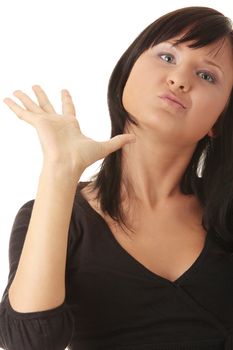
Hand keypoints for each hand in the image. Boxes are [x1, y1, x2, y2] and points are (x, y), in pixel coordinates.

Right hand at [3, 85, 135, 171]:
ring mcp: (46, 123)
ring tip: (16, 91)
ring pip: (33, 107)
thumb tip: (135, 139)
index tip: (64, 90)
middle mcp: (56, 123)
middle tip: (36, 86)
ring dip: (25, 99)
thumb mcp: (105, 146)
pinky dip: (15, 106)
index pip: (67, 109)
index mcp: (70, 126)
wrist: (68, 164)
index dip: (66, 100)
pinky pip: (24, 113)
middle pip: (47, 105)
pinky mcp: (37, 124)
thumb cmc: (83, 158)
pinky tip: (7, 99)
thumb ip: (118, 141)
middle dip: (41, 96)